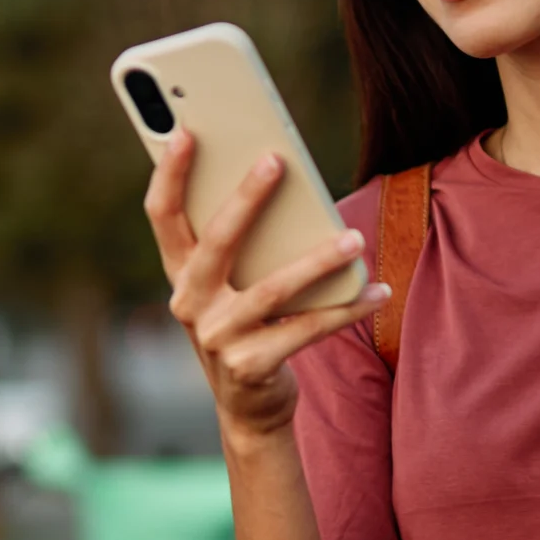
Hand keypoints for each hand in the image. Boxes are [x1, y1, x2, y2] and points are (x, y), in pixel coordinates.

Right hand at [145, 129, 390, 442]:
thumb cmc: (247, 326)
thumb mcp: (230, 286)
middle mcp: (189, 303)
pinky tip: (376, 290)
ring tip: (356, 239)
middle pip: (216, 241)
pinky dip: (345, 309)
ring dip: (317, 261)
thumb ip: (240, 243)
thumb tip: (276, 178)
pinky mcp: (250, 366)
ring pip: (272, 289)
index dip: (170, 174)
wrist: (250, 408)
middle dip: (245, 198)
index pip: (163, 216)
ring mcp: (217, 337)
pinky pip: (306, 330)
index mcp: (180, 274)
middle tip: (276, 161)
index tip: (186, 131)